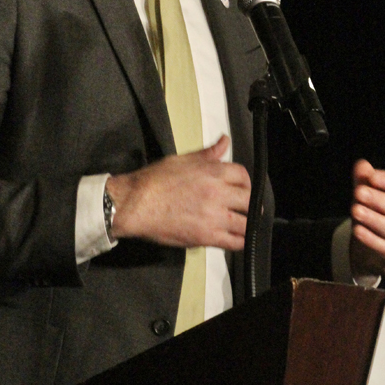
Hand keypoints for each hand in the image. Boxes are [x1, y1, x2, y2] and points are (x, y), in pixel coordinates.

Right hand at [105, 135, 250, 250]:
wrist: (134, 203)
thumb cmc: (154, 180)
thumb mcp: (182, 160)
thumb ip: (207, 154)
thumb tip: (224, 141)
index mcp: (213, 171)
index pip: (243, 175)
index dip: (245, 183)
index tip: (241, 189)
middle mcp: (218, 193)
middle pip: (249, 200)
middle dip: (250, 204)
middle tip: (245, 208)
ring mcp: (214, 216)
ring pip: (246, 223)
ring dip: (247, 224)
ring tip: (242, 225)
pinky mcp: (206, 236)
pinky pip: (234, 242)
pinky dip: (239, 241)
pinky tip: (235, 239)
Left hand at [349, 159, 384, 278]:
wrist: (371, 252)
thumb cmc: (373, 217)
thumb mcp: (366, 198)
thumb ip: (364, 181)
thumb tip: (362, 165)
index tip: (370, 177)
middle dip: (379, 200)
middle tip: (358, 193)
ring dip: (375, 220)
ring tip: (355, 211)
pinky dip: (373, 240)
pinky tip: (358, 230)